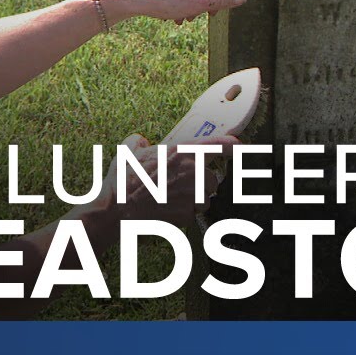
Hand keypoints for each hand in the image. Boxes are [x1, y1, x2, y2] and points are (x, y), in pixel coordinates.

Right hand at [92, 133, 238, 226]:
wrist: (116, 211)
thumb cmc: (122, 180)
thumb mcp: (128, 150)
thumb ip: (139, 141)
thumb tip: (142, 141)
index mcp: (183, 152)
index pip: (220, 145)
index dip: (233, 145)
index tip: (239, 147)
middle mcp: (193, 173)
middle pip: (212, 177)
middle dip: (199, 180)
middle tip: (176, 182)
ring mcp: (193, 196)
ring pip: (205, 196)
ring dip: (194, 197)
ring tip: (169, 197)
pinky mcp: (189, 215)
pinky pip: (193, 212)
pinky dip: (184, 211)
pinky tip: (165, 208)